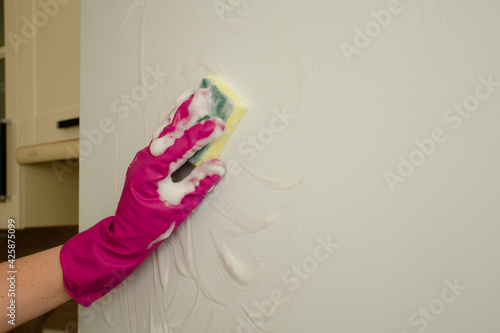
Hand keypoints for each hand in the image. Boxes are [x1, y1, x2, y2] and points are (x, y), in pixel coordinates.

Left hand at [60, 89, 225, 305]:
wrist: (125, 235)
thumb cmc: (148, 225)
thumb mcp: (177, 208)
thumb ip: (197, 185)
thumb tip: (218, 167)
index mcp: (150, 170)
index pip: (179, 147)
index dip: (200, 136)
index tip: (217, 125)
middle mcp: (144, 159)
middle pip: (169, 130)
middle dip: (188, 112)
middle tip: (204, 95)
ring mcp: (144, 159)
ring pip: (164, 130)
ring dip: (180, 113)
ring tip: (193, 96)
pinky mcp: (147, 161)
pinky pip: (162, 138)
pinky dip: (173, 125)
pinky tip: (180, 116)